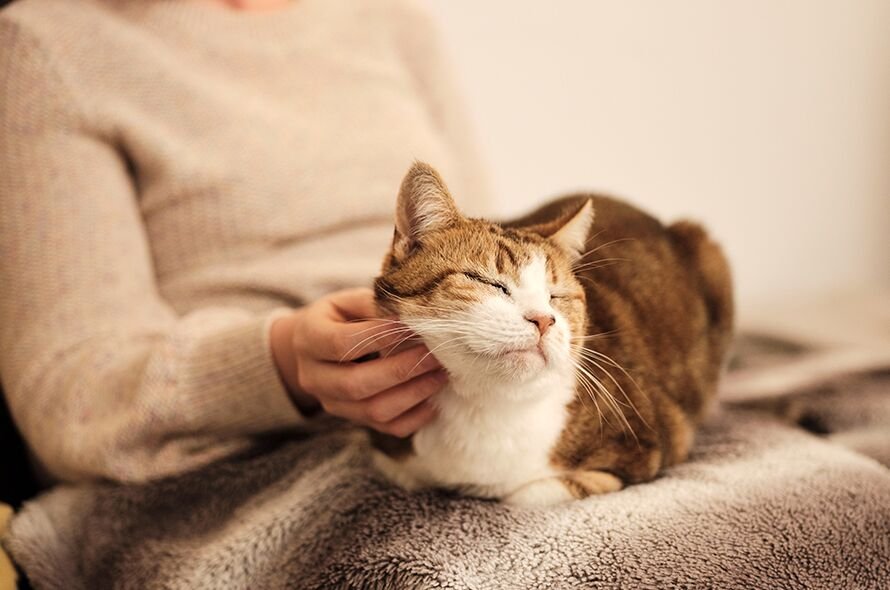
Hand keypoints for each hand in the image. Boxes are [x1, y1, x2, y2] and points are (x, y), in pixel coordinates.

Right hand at [270, 288, 444, 435]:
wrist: (317, 348)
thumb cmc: (340, 317)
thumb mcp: (349, 301)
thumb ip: (374, 304)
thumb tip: (412, 313)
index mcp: (308, 339)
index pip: (342, 344)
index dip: (380, 336)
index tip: (412, 325)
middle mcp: (313, 377)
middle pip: (356, 384)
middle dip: (402, 370)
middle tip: (435, 355)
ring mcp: (332, 403)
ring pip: (373, 411)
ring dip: (413, 394)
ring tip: (440, 374)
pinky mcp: (354, 420)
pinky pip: (387, 428)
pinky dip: (415, 417)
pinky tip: (434, 399)